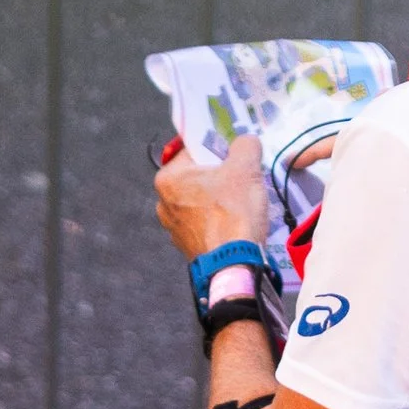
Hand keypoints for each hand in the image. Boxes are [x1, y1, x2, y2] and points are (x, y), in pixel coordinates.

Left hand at [156, 133, 268, 260]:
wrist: (234, 266)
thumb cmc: (234, 213)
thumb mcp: (245, 168)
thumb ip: (245, 145)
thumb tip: (245, 142)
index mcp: (168, 178)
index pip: (194, 150)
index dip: (219, 150)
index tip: (236, 158)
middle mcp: (163, 202)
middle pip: (199, 176)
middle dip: (221, 177)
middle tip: (243, 182)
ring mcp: (173, 227)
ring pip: (202, 201)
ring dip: (221, 199)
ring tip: (243, 206)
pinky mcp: (186, 247)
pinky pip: (205, 223)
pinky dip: (219, 221)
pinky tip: (236, 225)